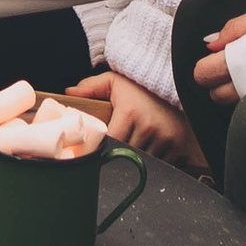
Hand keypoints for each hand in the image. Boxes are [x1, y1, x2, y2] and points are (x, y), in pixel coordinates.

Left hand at [71, 71, 203, 170]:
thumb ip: (91, 87)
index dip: (102, 150)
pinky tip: (145, 155)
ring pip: (142, 162)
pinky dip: (151, 163)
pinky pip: (160, 164)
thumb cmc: (139, 85)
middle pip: (125, 155)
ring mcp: (164, 137)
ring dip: (134, 161)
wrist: (172, 81)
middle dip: (117, 157)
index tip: (97, 153)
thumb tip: (69, 92)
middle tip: (110, 157)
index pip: (110, 143)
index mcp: (129, 113)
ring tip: (127, 156)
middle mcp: (148, 126)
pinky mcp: (176, 144)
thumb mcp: (113, 81)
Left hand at [192, 3, 245, 101]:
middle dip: (219, 80)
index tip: (218, 56)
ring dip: (235, 90)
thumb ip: (235, 28)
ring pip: (232, 104)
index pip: (202, 73)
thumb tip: (211, 43)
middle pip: (214, 94)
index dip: (207, 64)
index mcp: (241, 60)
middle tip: (235, 63)